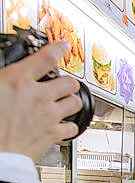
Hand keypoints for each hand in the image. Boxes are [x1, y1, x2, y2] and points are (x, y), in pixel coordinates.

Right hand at [0, 42, 81, 159]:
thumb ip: (2, 81)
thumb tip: (3, 79)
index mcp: (17, 81)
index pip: (44, 58)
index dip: (57, 49)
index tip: (63, 46)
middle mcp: (38, 96)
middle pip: (68, 82)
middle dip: (68, 82)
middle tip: (65, 83)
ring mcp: (49, 115)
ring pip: (75, 103)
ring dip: (72, 101)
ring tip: (67, 102)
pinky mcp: (54, 134)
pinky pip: (72, 127)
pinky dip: (70, 126)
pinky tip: (65, 125)